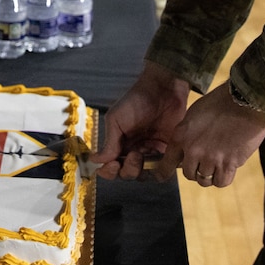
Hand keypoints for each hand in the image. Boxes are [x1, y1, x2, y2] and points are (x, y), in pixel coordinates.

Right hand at [91, 62, 189, 180]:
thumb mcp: (116, 119)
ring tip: (143, 155)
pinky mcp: (169, 151)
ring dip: (142, 171)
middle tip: (134, 155)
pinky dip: (161, 169)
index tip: (112, 165)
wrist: (163, 89)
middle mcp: (134, 151)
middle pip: (128, 174)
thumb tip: (94, 161)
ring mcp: (152, 152)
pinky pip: (165, 169)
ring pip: (145, 175)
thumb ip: (109, 143)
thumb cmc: (135, 100)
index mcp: (119, 144)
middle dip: (127, 170)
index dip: (109, 172)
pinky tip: (158, 156)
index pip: (111, 167)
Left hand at [157, 83, 264, 188]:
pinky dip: (223, 178)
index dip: (164, 172)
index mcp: (181, 136)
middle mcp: (192, 150)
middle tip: (204, 162)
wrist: (244, 101)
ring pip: (204, 180)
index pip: (166, 163)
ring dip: (210, 174)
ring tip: (218, 164)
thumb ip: (187, 133)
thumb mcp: (194, 114)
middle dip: (195, 170)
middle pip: (188, 174)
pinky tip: (228, 168)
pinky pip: (221, 182)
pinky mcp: (228, 163)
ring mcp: (210, 158)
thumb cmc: (220, 102)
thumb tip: (186, 149)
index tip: (162, 176)